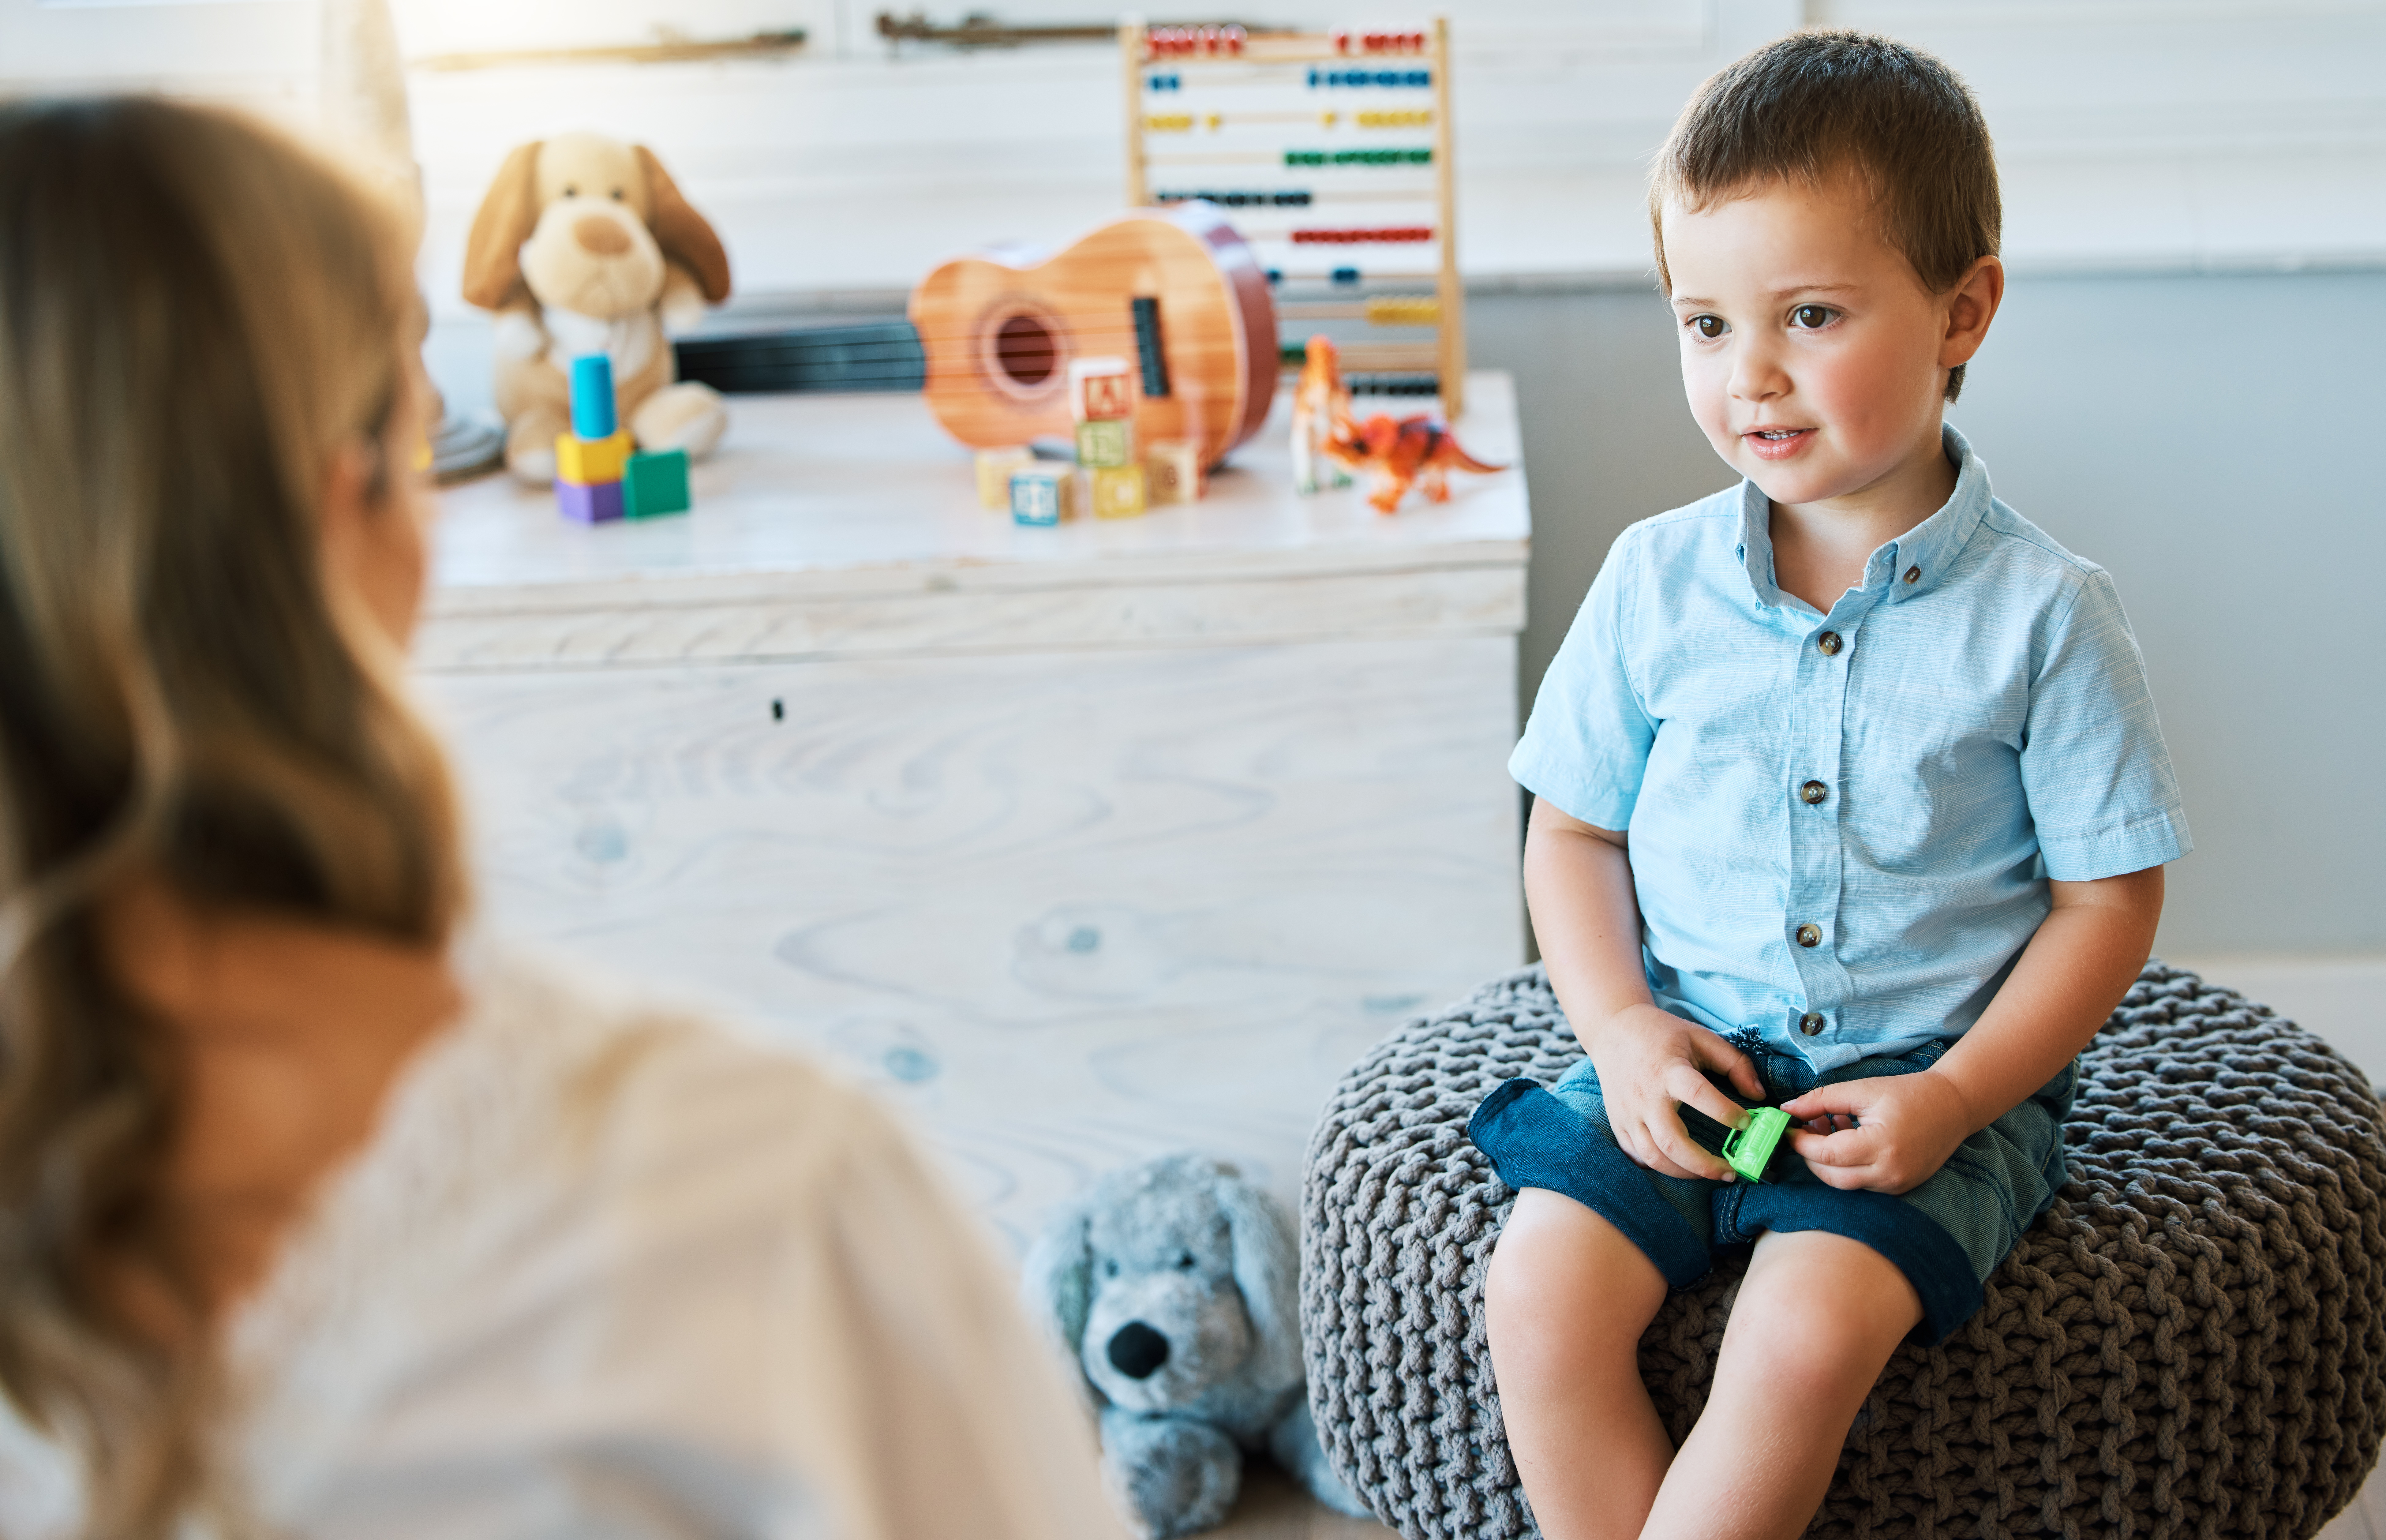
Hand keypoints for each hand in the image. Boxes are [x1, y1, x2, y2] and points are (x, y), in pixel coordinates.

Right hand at [1584, 1004, 1765, 1181]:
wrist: (1612, 1029)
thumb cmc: (1662, 1034)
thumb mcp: (1702, 1038)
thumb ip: (1735, 1063)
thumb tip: (1759, 1096)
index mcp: (1668, 1070)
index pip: (1697, 1094)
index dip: (1725, 1112)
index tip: (1746, 1123)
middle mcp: (1646, 1095)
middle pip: (1672, 1142)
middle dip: (1704, 1165)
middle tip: (1731, 1171)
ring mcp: (1628, 1113)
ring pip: (1654, 1157)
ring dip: (1685, 1173)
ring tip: (1708, 1172)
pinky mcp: (1618, 1123)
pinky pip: (1637, 1156)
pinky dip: (1659, 1167)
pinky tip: (1679, 1164)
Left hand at [1780, 1070, 1973, 1194]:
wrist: (1952, 1107)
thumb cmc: (1908, 1093)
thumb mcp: (1861, 1089)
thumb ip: (1821, 1100)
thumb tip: (1787, 1109)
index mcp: (1881, 1146)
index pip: (1826, 1155)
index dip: (1801, 1142)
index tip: (1788, 1128)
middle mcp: (1890, 1173)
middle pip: (1831, 1176)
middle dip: (1811, 1154)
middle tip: (1804, 1128)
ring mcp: (1896, 1184)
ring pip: (1845, 1182)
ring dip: (1828, 1160)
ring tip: (1829, 1126)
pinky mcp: (1899, 1187)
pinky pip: (1862, 1183)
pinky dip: (1848, 1165)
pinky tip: (1848, 1138)